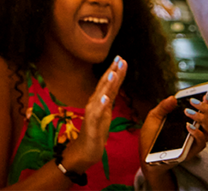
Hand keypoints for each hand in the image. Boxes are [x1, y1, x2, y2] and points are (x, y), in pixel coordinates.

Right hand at [60, 56, 126, 173]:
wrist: (85, 149)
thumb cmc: (96, 131)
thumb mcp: (106, 113)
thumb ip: (109, 100)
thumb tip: (114, 86)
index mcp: (100, 101)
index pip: (109, 84)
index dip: (115, 72)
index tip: (122, 59)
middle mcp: (94, 103)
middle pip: (104, 85)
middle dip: (112, 72)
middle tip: (119, 58)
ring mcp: (92, 113)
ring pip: (100, 96)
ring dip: (106, 84)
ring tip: (113, 72)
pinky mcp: (91, 124)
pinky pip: (96, 113)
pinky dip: (100, 104)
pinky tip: (105, 97)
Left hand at [139, 93, 207, 169]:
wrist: (145, 153)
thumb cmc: (151, 135)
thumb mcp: (154, 117)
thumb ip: (163, 107)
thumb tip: (173, 98)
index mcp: (191, 122)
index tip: (206, 96)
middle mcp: (196, 132)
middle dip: (207, 110)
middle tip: (193, 102)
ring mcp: (195, 142)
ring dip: (203, 119)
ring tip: (188, 112)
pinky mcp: (191, 151)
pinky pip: (202, 143)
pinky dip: (197, 132)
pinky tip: (187, 126)